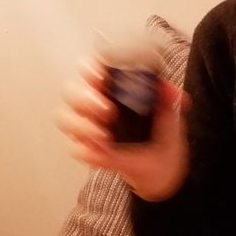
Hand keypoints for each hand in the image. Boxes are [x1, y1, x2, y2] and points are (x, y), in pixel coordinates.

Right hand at [59, 59, 189, 201]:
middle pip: (71, 92)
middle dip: (85, 99)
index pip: (90, 69)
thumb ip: (168, 98)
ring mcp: (88, 127)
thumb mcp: (169, 112)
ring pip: (66, 119)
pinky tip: (103, 153)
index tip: (100, 76)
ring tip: (104, 136)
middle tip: (108, 110)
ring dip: (82, 125)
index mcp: (111, 87)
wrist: (163, 166)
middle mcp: (94, 104)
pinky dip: (87, 151)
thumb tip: (170, 90)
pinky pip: (76, 148)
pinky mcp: (89, 151)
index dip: (89, 68)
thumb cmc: (160, 132)